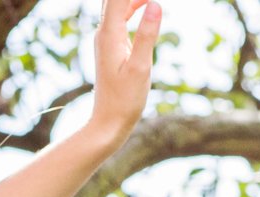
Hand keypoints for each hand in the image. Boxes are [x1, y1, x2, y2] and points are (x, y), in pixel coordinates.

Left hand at [85, 0, 160, 148]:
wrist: (108, 122)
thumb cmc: (124, 100)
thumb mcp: (141, 67)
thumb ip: (147, 35)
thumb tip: (155, 4)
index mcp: (109, 34)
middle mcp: (103, 33)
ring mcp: (106, 39)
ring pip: (117, 5)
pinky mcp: (111, 46)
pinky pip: (120, 16)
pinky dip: (133, 5)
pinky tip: (147, 3)